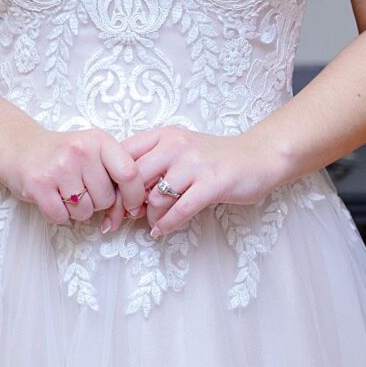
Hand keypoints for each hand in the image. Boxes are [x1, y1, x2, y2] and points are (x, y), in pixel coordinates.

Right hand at [0, 126, 146, 228]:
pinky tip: (52, 198)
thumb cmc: (63, 154)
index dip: (134, 195)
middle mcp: (80, 151)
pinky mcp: (38, 185)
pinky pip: (61, 217)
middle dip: (97, 202)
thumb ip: (115, 170)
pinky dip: (59, 215)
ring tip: (64, 191)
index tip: (130, 205)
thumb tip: (136, 207)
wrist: (19, 148)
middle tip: (81, 189)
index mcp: (99, 141)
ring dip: (77, 210)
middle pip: (106, 199)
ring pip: (85, 212)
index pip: (129, 173)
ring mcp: (58, 168)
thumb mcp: (92, 150)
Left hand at [120, 125, 283, 236]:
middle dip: (125, 203)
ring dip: (150, 216)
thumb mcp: (178, 151)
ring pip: (156, 197)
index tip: (107, 202)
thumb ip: (152, 166)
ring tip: (154, 222)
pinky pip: (181, 209)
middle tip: (122, 219)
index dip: (111, 181)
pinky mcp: (212, 184)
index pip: (123, 155)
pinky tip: (162, 231)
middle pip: (134, 178)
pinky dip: (167, 224)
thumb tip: (123, 196)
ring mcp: (195, 164)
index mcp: (163, 136)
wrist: (257, 157)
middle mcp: (176, 146)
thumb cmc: (213, 159)